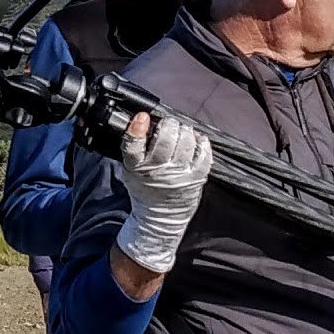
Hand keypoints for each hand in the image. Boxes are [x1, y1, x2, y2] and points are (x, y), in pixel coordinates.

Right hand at [113, 110, 212, 279]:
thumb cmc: (146, 189)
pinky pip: (203, 153)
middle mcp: (158, 170)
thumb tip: (141, 121)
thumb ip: (134, 149)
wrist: (161, 216)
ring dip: (184, 130)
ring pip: (185, 142)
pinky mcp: (197, 177)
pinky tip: (196, 140)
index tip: (142, 117)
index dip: (137, 128)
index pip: (133, 145)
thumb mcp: (130, 170)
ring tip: (181, 131)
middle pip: (165, 139)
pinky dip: (201, 142)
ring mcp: (180, 174)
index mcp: (137, 167)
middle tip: (168, 124)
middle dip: (168, 125)